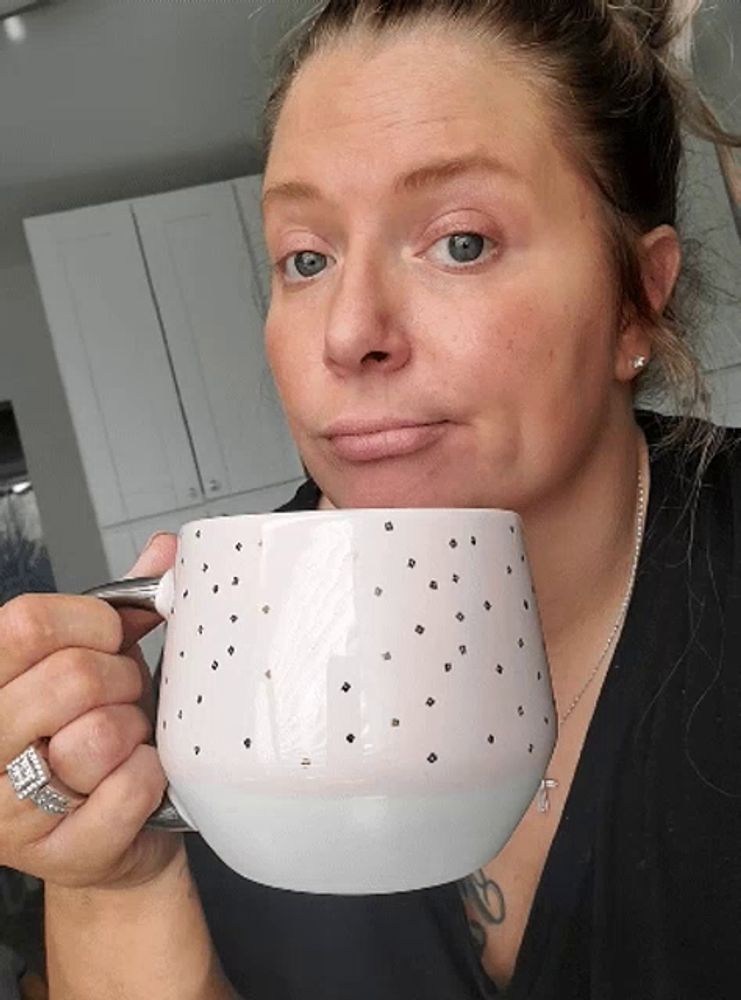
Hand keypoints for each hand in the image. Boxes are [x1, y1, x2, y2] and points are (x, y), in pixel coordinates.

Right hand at [0, 533, 180, 889]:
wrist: (111, 833)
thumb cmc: (96, 738)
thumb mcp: (98, 662)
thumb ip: (123, 607)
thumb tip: (165, 550)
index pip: (26, 624)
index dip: (91, 624)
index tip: (110, 639)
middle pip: (70, 677)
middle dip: (120, 680)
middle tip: (123, 698)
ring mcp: (9, 813)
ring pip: (98, 737)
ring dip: (134, 732)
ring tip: (125, 743)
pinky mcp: (59, 855)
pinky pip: (130, 789)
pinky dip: (152, 776)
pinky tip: (138, 779)